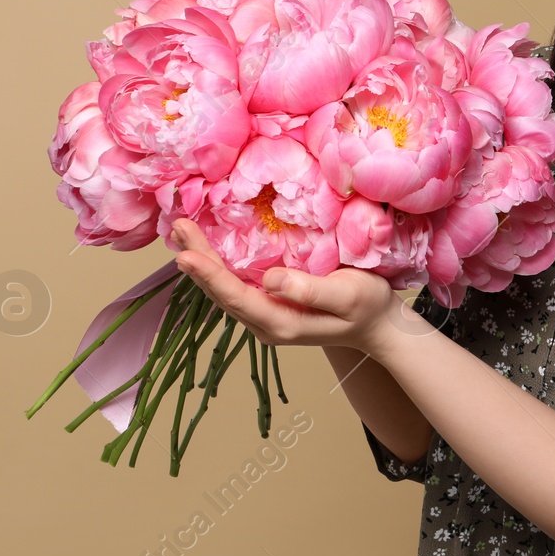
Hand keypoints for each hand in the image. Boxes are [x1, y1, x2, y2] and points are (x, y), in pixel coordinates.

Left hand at [170, 218, 398, 350]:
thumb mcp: (347, 295)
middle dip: (197, 261)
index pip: (236, 297)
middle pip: (222, 292)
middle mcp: (266, 323)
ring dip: (202, 263)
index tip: (185, 254)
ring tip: (180, 234)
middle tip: (176, 229)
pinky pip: (236, 285)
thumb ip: (309, 289)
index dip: (209, 275)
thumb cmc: (368, 307)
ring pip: (225, 289)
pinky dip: (217, 266)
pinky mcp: (270, 305)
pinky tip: (207, 250)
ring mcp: (266, 316)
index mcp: (281, 323)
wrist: (378, 326)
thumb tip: (270, 278)